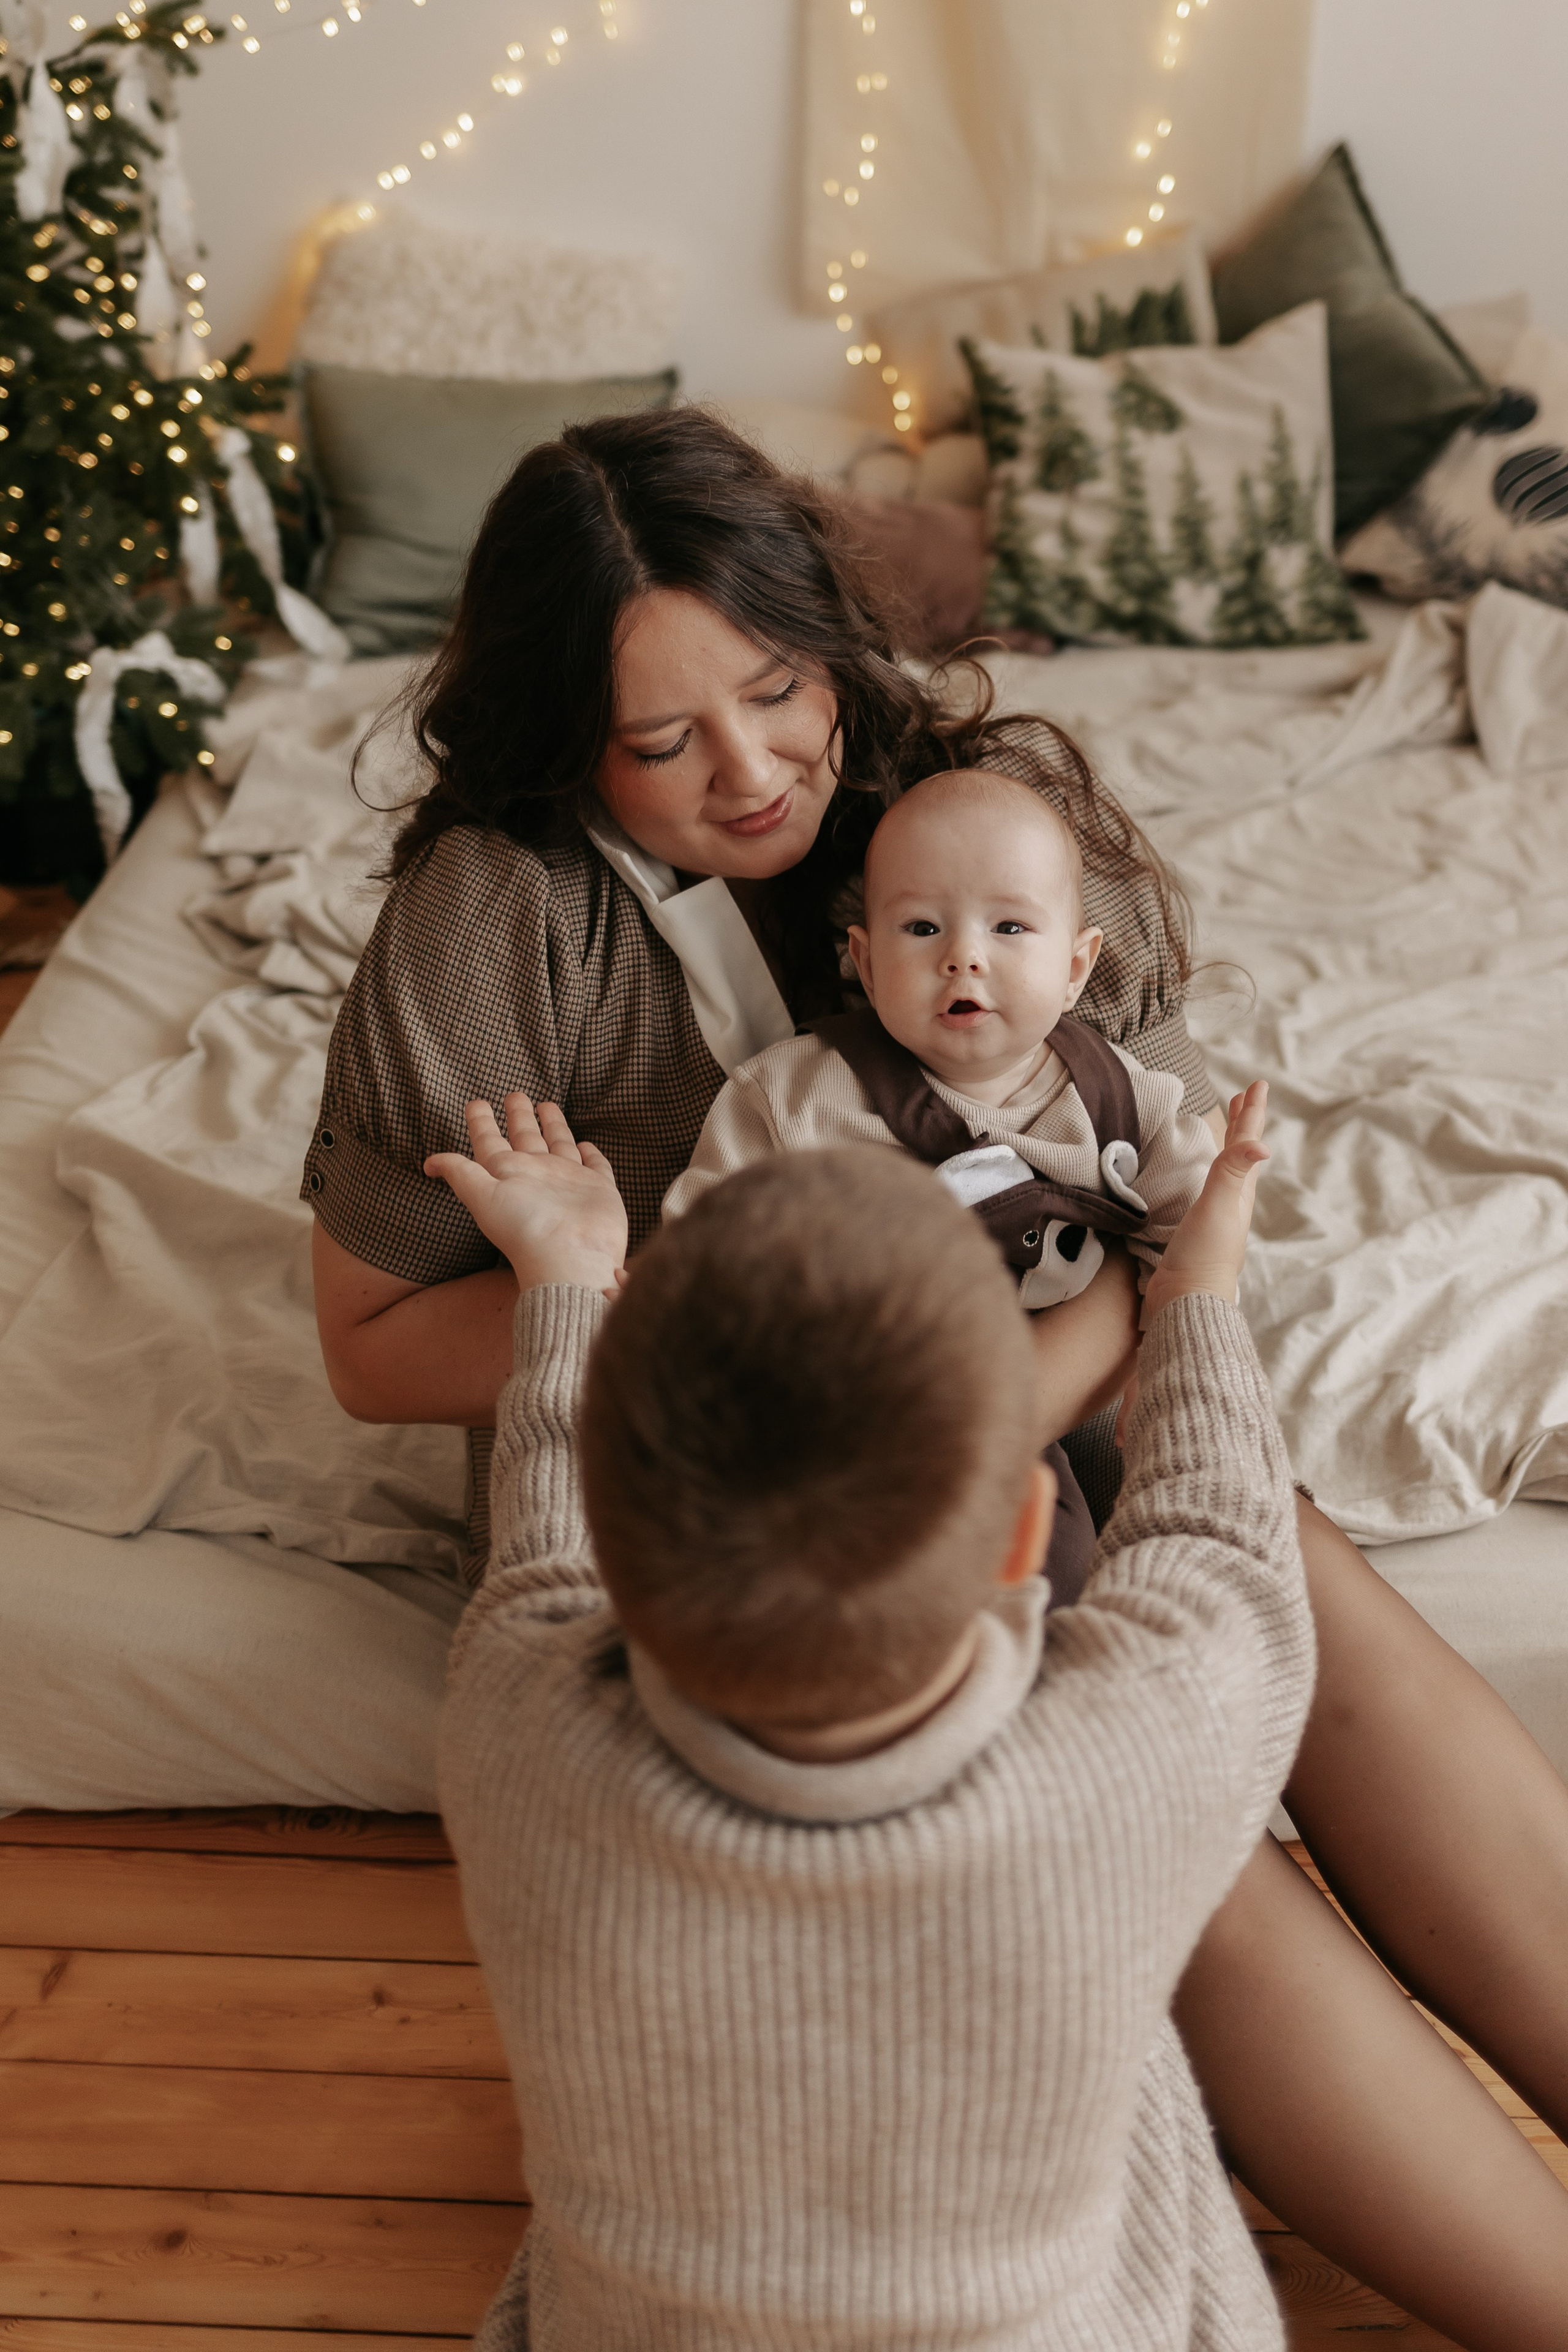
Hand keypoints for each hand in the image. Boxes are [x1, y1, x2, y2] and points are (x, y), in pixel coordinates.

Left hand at [424, 1094, 628, 1298]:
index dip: (481, 1121)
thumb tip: (428, 1163)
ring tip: (547, 1104)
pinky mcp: (598, 1189)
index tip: (476, 1102)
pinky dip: (591, 1154)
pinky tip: (585, 1143)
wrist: (570, 1259)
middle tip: (515, 1093)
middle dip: (519, 1115)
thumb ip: (459, 1173)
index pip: (490, 1141)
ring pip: (559, 1144)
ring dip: (553, 1126)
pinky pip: (595, 1165)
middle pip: (525, 1137)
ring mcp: (569, 1181)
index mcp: (509, 1173)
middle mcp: (538, 1174)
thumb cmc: (525, 1229)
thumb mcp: (482, 1196)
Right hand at [1141, 1080, 1268, 1323]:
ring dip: (1228, 1145)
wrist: (1186, 1298)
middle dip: (1243, 1124)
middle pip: (1241, 1154)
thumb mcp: (1220, 1205)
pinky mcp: (1198, 1229)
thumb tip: (1262, 1144)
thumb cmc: (1204, 1252)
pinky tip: (1201, 1176)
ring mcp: (1216, 1216)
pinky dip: (1208, 1171)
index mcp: (1240, 1191)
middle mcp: (1233, 1200)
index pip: (1247, 1143)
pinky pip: (1207, 1188)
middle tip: (1244, 1099)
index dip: (1251, 1113)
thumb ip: (1233, 1171)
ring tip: (1227, 1129)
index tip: (1257, 1085)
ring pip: (1226, 1170)